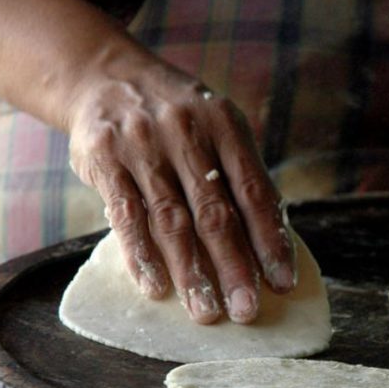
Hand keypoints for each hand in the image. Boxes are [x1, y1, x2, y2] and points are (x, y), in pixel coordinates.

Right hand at [68, 67, 296, 323]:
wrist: (106, 75)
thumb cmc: (181, 120)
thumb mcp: (218, 129)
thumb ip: (241, 179)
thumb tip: (273, 248)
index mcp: (226, 127)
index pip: (254, 194)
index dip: (271, 242)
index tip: (283, 283)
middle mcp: (186, 133)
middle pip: (216, 213)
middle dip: (234, 267)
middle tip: (246, 310)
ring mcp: (143, 145)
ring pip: (171, 220)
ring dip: (190, 272)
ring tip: (205, 312)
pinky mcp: (105, 159)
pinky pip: (127, 215)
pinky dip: (141, 255)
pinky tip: (155, 287)